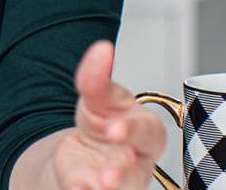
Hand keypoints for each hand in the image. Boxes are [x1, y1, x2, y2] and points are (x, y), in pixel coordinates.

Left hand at [50, 41, 166, 189]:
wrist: (84, 150)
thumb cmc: (102, 121)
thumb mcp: (98, 96)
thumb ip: (97, 76)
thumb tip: (102, 49)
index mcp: (144, 132)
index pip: (148, 133)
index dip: (132, 131)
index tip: (114, 128)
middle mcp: (136, 162)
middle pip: (138, 172)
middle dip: (124, 173)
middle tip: (107, 174)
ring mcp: (120, 182)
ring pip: (123, 189)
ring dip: (111, 187)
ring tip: (96, 185)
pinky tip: (77, 187)